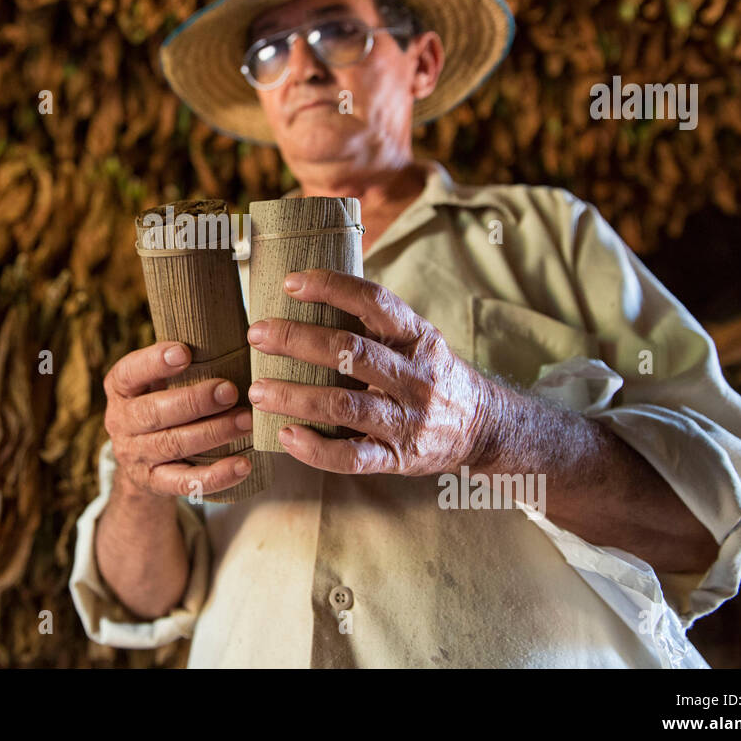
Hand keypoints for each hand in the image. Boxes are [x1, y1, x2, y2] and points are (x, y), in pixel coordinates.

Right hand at [102, 341, 254, 499]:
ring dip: (212, 433)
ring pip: (172, 445)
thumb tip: (230, 329)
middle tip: (230, 390)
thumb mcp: (157, 381)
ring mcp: (135, 455)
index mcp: (120, 389)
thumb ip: (180, 362)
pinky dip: (216, 475)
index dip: (154, 362)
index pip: (130, 373)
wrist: (141, 461)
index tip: (185, 351)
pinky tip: (243, 463)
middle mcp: (121, 422)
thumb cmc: (162, 402)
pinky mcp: (154, 483)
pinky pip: (185, 483)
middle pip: (153, 413)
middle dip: (194, 401)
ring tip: (245, 422)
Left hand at [245, 269, 497, 475]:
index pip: (374, 302)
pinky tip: (286, 436)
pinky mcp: (398, 458)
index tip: (290, 283)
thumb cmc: (431, 374)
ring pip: (343, 406)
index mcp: (417, 337)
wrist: (483, 427)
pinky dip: (315, 449)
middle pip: (349, 352)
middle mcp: (414, 376)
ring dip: (295, 396)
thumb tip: (309, 287)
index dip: (331, 287)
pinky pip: (353, 457)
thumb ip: (375, 322)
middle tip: (257, 335)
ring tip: (257, 391)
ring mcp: (407, 419)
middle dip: (296, 341)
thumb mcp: (417, 339)